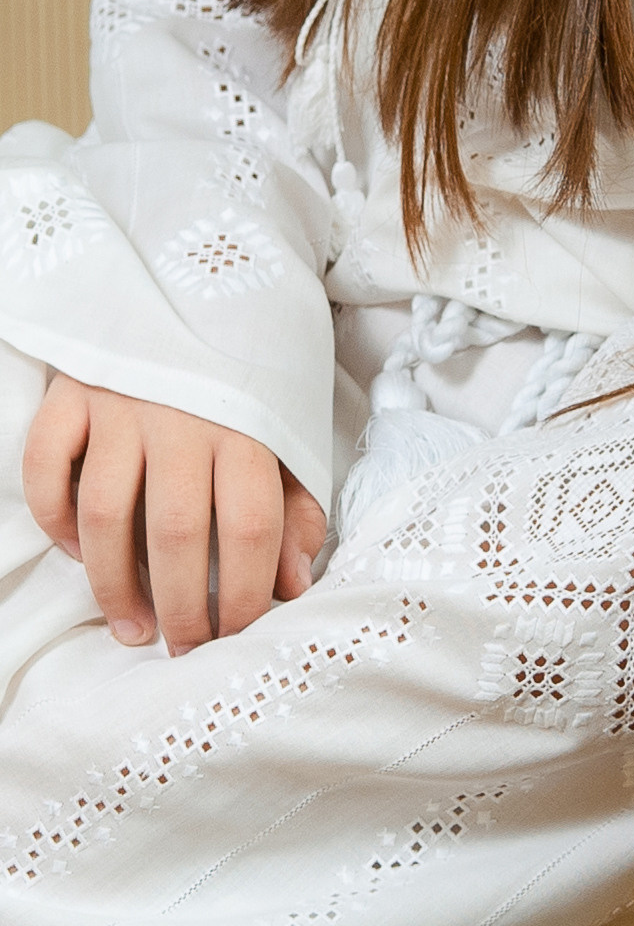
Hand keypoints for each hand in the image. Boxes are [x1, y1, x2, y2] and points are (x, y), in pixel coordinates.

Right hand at [22, 376, 325, 651]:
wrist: (206, 278)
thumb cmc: (251, 373)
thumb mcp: (290, 431)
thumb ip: (294, 509)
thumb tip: (293, 587)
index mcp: (250, 426)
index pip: (249, 527)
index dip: (244, 595)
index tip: (237, 635)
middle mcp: (184, 417)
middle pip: (176, 532)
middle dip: (181, 607)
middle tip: (183, 648)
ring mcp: (120, 404)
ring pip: (103, 513)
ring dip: (112, 583)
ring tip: (133, 627)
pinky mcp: (71, 391)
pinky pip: (47, 467)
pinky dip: (52, 517)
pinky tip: (74, 551)